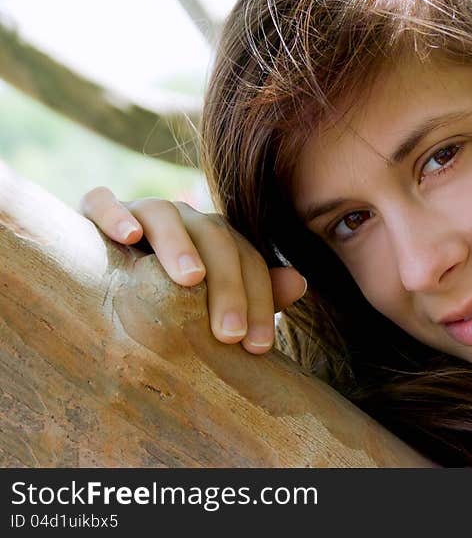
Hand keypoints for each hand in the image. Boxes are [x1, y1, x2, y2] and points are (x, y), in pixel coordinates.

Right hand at [79, 186, 307, 353]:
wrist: (100, 271)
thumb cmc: (164, 295)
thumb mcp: (208, 301)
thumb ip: (253, 292)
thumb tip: (300, 282)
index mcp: (216, 239)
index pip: (247, 260)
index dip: (259, 300)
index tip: (258, 347)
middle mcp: (185, 220)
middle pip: (215, 239)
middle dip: (227, 286)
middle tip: (229, 334)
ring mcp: (140, 211)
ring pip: (165, 215)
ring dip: (179, 245)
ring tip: (190, 280)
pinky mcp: (94, 211)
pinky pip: (102, 201)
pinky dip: (114, 213)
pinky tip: (126, 237)